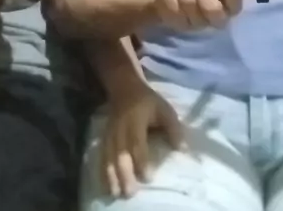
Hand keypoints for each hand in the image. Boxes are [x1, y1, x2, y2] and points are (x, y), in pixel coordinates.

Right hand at [102, 83, 183, 197]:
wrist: (124, 88)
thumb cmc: (148, 102)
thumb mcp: (165, 109)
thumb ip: (174, 128)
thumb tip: (181, 149)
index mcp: (135, 119)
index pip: (137, 142)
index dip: (141, 160)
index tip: (148, 177)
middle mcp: (120, 128)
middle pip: (120, 152)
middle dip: (124, 173)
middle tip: (130, 192)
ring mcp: (110, 133)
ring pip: (108, 156)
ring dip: (111, 175)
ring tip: (116, 193)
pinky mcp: (104, 137)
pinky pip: (102, 155)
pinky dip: (103, 171)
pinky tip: (106, 185)